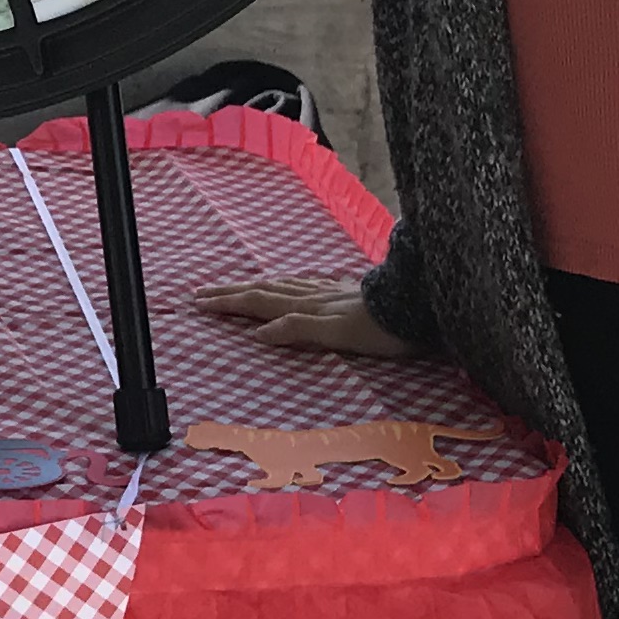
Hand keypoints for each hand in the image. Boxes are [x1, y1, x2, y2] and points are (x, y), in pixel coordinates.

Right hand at [190, 268, 414, 359]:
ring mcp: (330, 291)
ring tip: (235, 287)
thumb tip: (258, 332)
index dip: (228, 302)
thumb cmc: (382, 330)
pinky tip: (290, 283)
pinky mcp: (346, 293)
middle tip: (202, 293)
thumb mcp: (338, 335)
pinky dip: (286, 284)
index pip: (259, 302)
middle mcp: (314, 295)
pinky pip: (304, 285)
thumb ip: (298, 329)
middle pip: (264, 290)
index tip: (199, 302)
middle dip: (231, 292)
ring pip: (282, 285)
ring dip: (254, 286)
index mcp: (307, 307)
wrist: (419, 306)